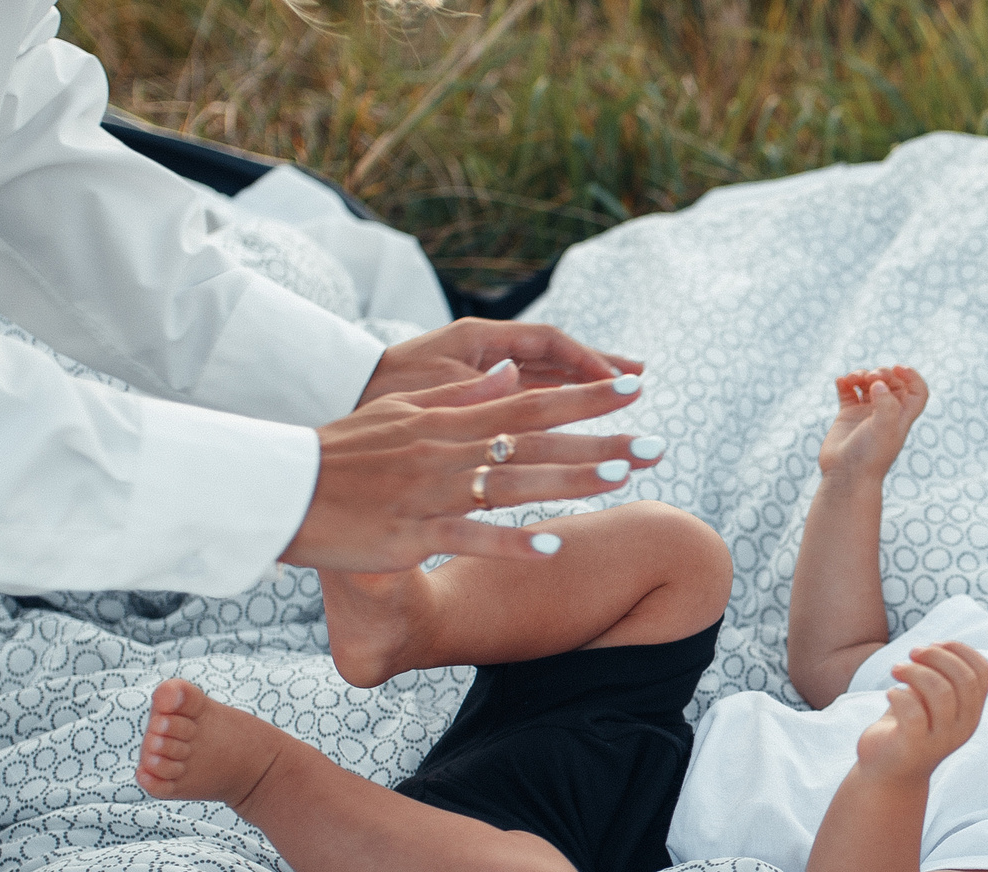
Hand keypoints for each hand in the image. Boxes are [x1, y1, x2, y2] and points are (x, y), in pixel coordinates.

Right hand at [284, 365, 662, 578]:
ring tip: (621, 479)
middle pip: (534, 441)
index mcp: (445, 421)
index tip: (632, 388)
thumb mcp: (400, 413)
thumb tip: (511, 374)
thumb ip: (460, 399)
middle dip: (598, 441)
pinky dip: (509, 543)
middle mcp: (446, 451)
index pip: (528, 401)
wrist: (282, 488)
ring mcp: (430, 492)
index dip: (583, 397)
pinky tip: (551, 548)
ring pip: (511, 482)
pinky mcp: (410, 534)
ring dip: (568, 480)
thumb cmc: (341, 455)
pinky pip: (468, 539)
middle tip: (655, 443)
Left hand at [358, 318, 641, 407]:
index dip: (587, 361)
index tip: (618, 380)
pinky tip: (583, 415)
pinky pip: (528, 397)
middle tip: (640, 381)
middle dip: (597, 371)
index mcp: (479, 341)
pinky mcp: (480, 396)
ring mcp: (486, 375)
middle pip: (556, 361)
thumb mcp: (428, 386)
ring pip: (547, 380)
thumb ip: (474, 384)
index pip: (548, 344)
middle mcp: (488, 354)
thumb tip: (517, 376)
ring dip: (585, 389)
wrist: (347, 400)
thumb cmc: (380, 390)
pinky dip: (558, 401)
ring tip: (623, 396)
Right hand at [817, 366, 929, 482]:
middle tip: (871, 377)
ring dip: (862, 374)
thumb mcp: (885, 429)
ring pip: (868, 384)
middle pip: (891, 383)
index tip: (899, 369)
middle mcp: (885, 414)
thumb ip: (886, 403)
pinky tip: (841, 382)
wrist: (846, 476)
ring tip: (853, 378)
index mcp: (901, 417)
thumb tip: (877, 383)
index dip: (912, 376)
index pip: (916, 392)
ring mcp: (866, 414)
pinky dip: (845, 382)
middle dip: (882, 373)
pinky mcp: (847, 416)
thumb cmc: (869, 457)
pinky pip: (848, 391)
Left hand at [853, 641, 987, 783]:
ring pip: (940, 692)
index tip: (935, 644)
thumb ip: (938, 678)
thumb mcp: (928, 701)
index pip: (982, 672)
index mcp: (971, 712)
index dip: (960, 650)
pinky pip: (913, 713)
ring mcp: (941, 740)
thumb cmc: (907, 729)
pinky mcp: (915, 747)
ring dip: (915, 671)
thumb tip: (935, 648)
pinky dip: (899, 694)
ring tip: (897, 670)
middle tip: (912, 654)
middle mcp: (962, 727)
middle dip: (936, 656)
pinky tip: (889, 694)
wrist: (887, 773)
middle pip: (964, 678)